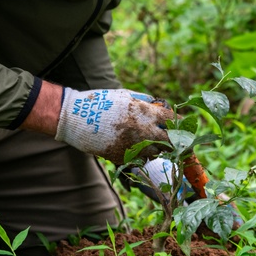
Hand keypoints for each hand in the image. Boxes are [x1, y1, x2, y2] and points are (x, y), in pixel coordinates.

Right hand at [55, 88, 174, 163]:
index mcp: (144, 113)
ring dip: (157, 147)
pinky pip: (140, 159)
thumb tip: (159, 106)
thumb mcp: (125, 95)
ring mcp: (133, 146)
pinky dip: (142, 154)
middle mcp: (142, 131)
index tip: (179, 123)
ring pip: (156, 152)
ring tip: (151, 140)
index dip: (177, 122)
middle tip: (172, 137)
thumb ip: (144, 101)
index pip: (171, 120)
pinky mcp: (123, 157)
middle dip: (173, 138)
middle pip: (169, 140)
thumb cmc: (101, 102)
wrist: (77, 119)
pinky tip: (136, 147)